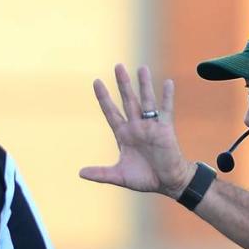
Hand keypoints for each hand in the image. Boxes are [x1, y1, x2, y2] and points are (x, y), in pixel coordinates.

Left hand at [80, 63, 193, 196]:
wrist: (167, 182)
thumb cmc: (144, 179)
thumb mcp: (119, 176)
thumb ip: (101, 173)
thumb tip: (80, 173)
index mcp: (123, 135)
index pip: (111, 112)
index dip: (103, 98)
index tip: (96, 82)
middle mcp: (136, 127)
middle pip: (128, 101)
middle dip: (123, 84)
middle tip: (118, 66)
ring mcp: (151, 126)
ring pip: (146, 101)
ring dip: (144, 85)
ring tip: (141, 68)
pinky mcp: (166, 129)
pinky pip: (166, 110)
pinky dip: (167, 97)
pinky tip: (167, 83)